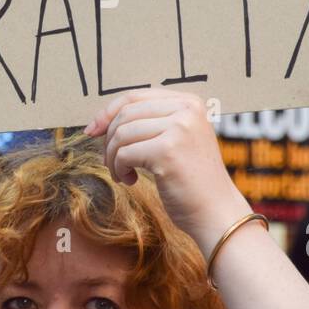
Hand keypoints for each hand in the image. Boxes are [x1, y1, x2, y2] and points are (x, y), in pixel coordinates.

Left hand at [83, 89, 251, 253]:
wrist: (216, 212)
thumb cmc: (191, 180)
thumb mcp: (176, 140)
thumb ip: (150, 123)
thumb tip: (100, 120)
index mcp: (189, 102)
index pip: (136, 96)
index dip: (109, 112)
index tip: (92, 130)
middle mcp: (186, 110)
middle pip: (126, 114)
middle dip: (109, 139)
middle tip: (111, 162)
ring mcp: (179, 128)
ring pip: (122, 134)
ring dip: (113, 157)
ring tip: (123, 174)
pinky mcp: (168, 151)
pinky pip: (124, 154)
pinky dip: (119, 169)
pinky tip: (130, 180)